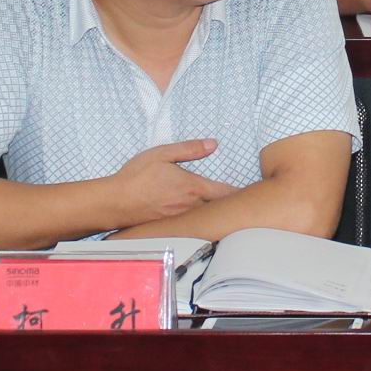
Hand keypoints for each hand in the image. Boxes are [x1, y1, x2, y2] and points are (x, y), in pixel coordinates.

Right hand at [111, 138, 237, 223]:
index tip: (255, 193)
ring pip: (208, 218)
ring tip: (230, 211)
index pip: (226, 193)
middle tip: (248, 204)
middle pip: (220, 209)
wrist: (115, 202)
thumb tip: (213, 144)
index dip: (242, 193)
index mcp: (193, 187)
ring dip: (219, 214)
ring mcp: (182, 219)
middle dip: (233, 206)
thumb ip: (189, 149)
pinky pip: (193, 224)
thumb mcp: (162, 154)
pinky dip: (202, 221)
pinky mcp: (171, 226)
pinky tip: (202, 219)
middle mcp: (191, 206)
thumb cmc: (137, 176)